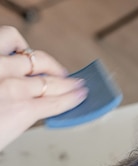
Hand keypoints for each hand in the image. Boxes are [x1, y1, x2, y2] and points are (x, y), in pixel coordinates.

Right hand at [0, 26, 87, 149]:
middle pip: (36, 59)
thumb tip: (16, 76)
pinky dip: (72, 98)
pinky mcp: (24, 108)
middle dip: (51, 66)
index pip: (10, 38)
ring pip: (50, 80)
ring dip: (69, 83)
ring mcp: (12, 88)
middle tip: (59, 72)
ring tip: (78, 85)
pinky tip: (80, 96)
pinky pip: (55, 102)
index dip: (25, 47)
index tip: (31, 55)